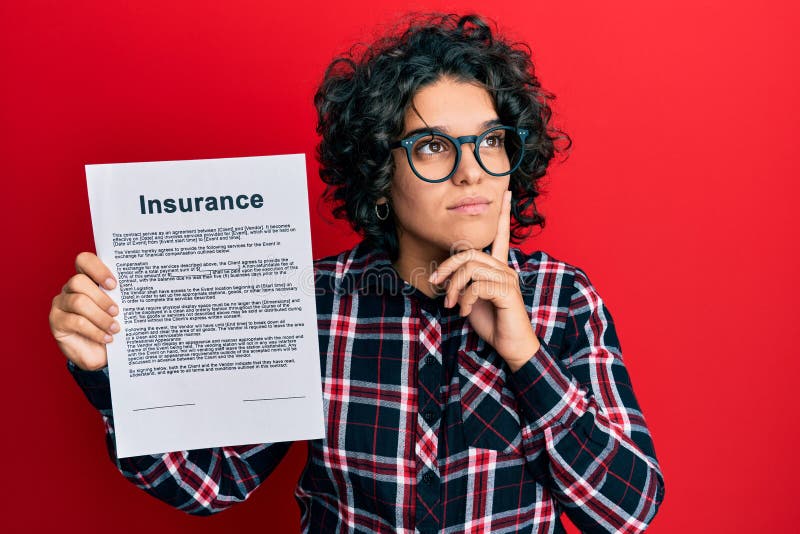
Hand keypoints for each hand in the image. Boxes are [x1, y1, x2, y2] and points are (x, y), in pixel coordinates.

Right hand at [49, 252, 118, 370]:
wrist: (99, 353)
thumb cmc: (111, 326)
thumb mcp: (118, 309)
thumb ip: (121, 297)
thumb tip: (139, 291)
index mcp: (86, 278)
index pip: (85, 260)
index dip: (98, 269)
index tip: (114, 285)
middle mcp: (70, 288)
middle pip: (79, 281)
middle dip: (101, 297)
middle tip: (116, 311)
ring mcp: (60, 304)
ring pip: (78, 302)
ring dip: (100, 316)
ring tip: (115, 328)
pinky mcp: (56, 321)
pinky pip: (75, 322)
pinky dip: (94, 330)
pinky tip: (107, 338)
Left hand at [429, 190, 539, 370]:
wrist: (510, 346)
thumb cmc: (492, 323)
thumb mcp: (471, 299)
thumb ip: (463, 284)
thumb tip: (444, 277)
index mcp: (498, 267)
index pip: (501, 235)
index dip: (504, 213)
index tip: (508, 192)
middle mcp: (505, 268)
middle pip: (469, 253)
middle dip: (447, 267)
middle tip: (435, 283)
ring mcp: (507, 278)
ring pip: (470, 267)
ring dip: (454, 286)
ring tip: (452, 304)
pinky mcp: (507, 291)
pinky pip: (477, 285)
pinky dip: (465, 299)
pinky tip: (465, 312)